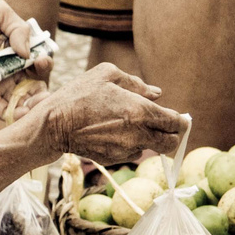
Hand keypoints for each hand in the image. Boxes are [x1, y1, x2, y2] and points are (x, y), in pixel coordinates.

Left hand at [0, 0, 54, 118]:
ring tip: (39, 102)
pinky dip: (17, 115)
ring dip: (35, 104)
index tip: (41, 59)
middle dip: (44, 87)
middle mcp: (13, 68)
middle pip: (36, 84)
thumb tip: (27, 52)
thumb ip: (19, 28)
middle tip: (42, 84)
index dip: (44, 62)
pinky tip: (24, 113)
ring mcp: (1, 83)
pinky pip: (5, 109)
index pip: (39, 61)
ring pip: (25, 100)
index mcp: (19, 49)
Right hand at [29, 63, 183, 163]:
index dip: (181, 121)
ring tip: (127, 125)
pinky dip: (128, 144)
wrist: (53, 124)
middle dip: (171, 135)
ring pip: (149, 148)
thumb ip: (136, 83)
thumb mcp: (107, 74)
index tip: (179, 118)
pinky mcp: (113, 159)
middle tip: (163, 126)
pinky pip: (131, 153)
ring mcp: (125, 149)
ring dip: (146, 139)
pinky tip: (112, 133)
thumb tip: (157, 94)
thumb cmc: (79, 94)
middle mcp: (138, 134)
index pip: (176, 122)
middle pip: (170, 143)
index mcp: (141, 111)